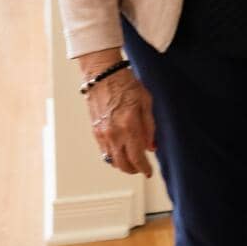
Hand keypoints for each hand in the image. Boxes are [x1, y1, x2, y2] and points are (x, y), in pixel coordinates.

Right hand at [82, 58, 154, 176]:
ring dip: (122, 164)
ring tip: (131, 160)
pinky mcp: (95, 130)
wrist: (103, 74)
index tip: (149, 171)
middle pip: (123, 164)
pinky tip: (119, 151)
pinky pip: (103, 151)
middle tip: (141, 167)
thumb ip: (150, 126)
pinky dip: (112, 155)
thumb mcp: (146, 101)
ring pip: (111, 160)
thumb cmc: (126, 83)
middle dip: (133, 170)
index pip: (137, 157)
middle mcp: (114, 133)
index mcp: (129, 126)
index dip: (144, 168)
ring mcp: (102, 133)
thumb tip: (151, 146)